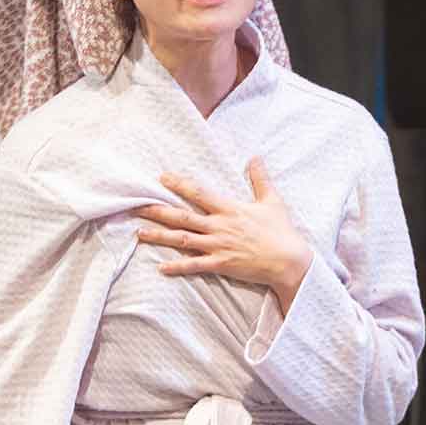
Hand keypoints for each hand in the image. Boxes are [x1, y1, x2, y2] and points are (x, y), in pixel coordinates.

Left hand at [137, 158, 313, 310]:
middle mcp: (219, 226)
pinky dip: (177, 267)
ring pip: (182, 240)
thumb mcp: (272, 200)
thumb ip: (260, 178)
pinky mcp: (220, 264)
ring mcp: (218, 246)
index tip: (161, 177)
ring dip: (160, 236)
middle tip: (137, 206)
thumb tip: (255, 157)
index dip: (179, 184)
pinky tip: (161, 267)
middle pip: (182, 217)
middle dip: (158, 211)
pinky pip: (194, 265)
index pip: (199, 194)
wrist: (288, 260)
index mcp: (229, 209)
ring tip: (139, 233)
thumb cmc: (281, 231)